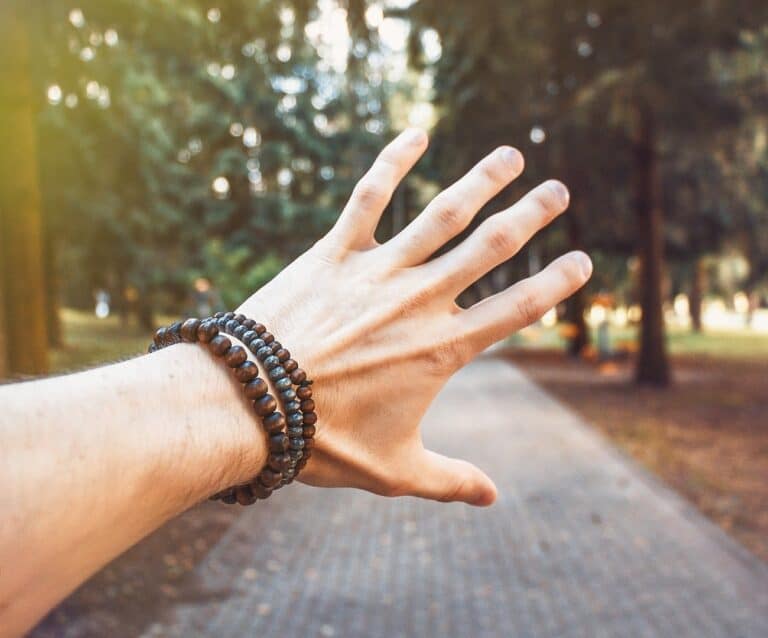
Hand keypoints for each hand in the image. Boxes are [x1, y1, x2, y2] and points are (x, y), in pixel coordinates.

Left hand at [237, 128, 591, 505]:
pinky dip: (392, 163)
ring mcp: (378, 271)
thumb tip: (494, 498)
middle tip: (560, 190)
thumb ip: (450, 480)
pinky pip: (368, 197)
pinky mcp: (334, 253)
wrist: (250, 407)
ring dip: (481, 181)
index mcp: (442, 349)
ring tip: (511, 155)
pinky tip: (416, 133)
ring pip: (443, 214)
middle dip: (532, 216)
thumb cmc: (322, 442)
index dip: (557, 283)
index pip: (518, 309)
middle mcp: (420, 301)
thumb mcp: (395, 471)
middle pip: (491, 248)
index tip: (583, 260)